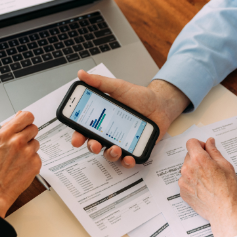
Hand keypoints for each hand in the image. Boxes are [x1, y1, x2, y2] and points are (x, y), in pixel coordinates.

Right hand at [0, 111, 40, 217]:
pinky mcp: (35, 163)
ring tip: (18, 158)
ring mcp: (28, 152)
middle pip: (34, 128)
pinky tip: (22, 166)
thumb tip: (18, 117)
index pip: (27, 116)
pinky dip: (32, 160)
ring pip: (36, 143)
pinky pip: (38, 156)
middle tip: (21, 144)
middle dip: (28, 135)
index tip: (26, 124)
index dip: (27, 120)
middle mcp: (17, 141)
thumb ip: (7, 129)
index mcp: (5, 134)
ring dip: (30, 148)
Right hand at [70, 70, 189, 167]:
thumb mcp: (119, 87)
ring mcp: (121, 142)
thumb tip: (82, 74)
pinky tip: (128, 158)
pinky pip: (127, 160)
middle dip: (91, 147)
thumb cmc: (139, 97)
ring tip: (115, 149)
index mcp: (102, 118)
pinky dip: (126, 162)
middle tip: (94, 144)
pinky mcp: (134, 149)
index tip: (76, 139)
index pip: (84, 129)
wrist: (161, 105)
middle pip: (94, 144)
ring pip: (109, 154)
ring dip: (109, 155)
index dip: (78, 136)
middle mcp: (109, 132)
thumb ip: (100, 82)